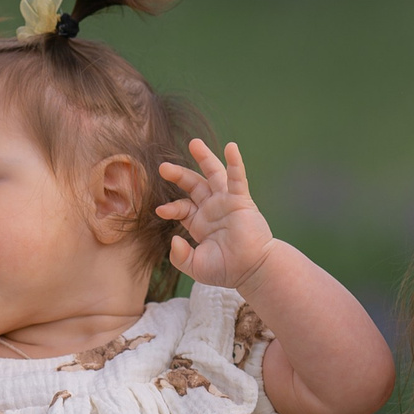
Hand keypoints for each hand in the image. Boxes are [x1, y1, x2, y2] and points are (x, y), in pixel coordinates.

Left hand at [157, 139, 276, 289]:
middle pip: (193, 185)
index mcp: (200, 223)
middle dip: (179, 174)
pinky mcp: (241, 201)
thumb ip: (180, 257)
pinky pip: (237, 178)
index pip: (182, 207)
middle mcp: (212, 209)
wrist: (253, 270)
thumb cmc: (227, 270)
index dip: (170, 207)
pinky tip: (231, 147)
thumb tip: (173, 240)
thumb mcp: (196, 267)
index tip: (160, 211)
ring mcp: (226, 202)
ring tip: (194, 143)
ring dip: (205, 158)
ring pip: (214, 174)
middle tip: (163, 166)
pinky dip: (235, 162)